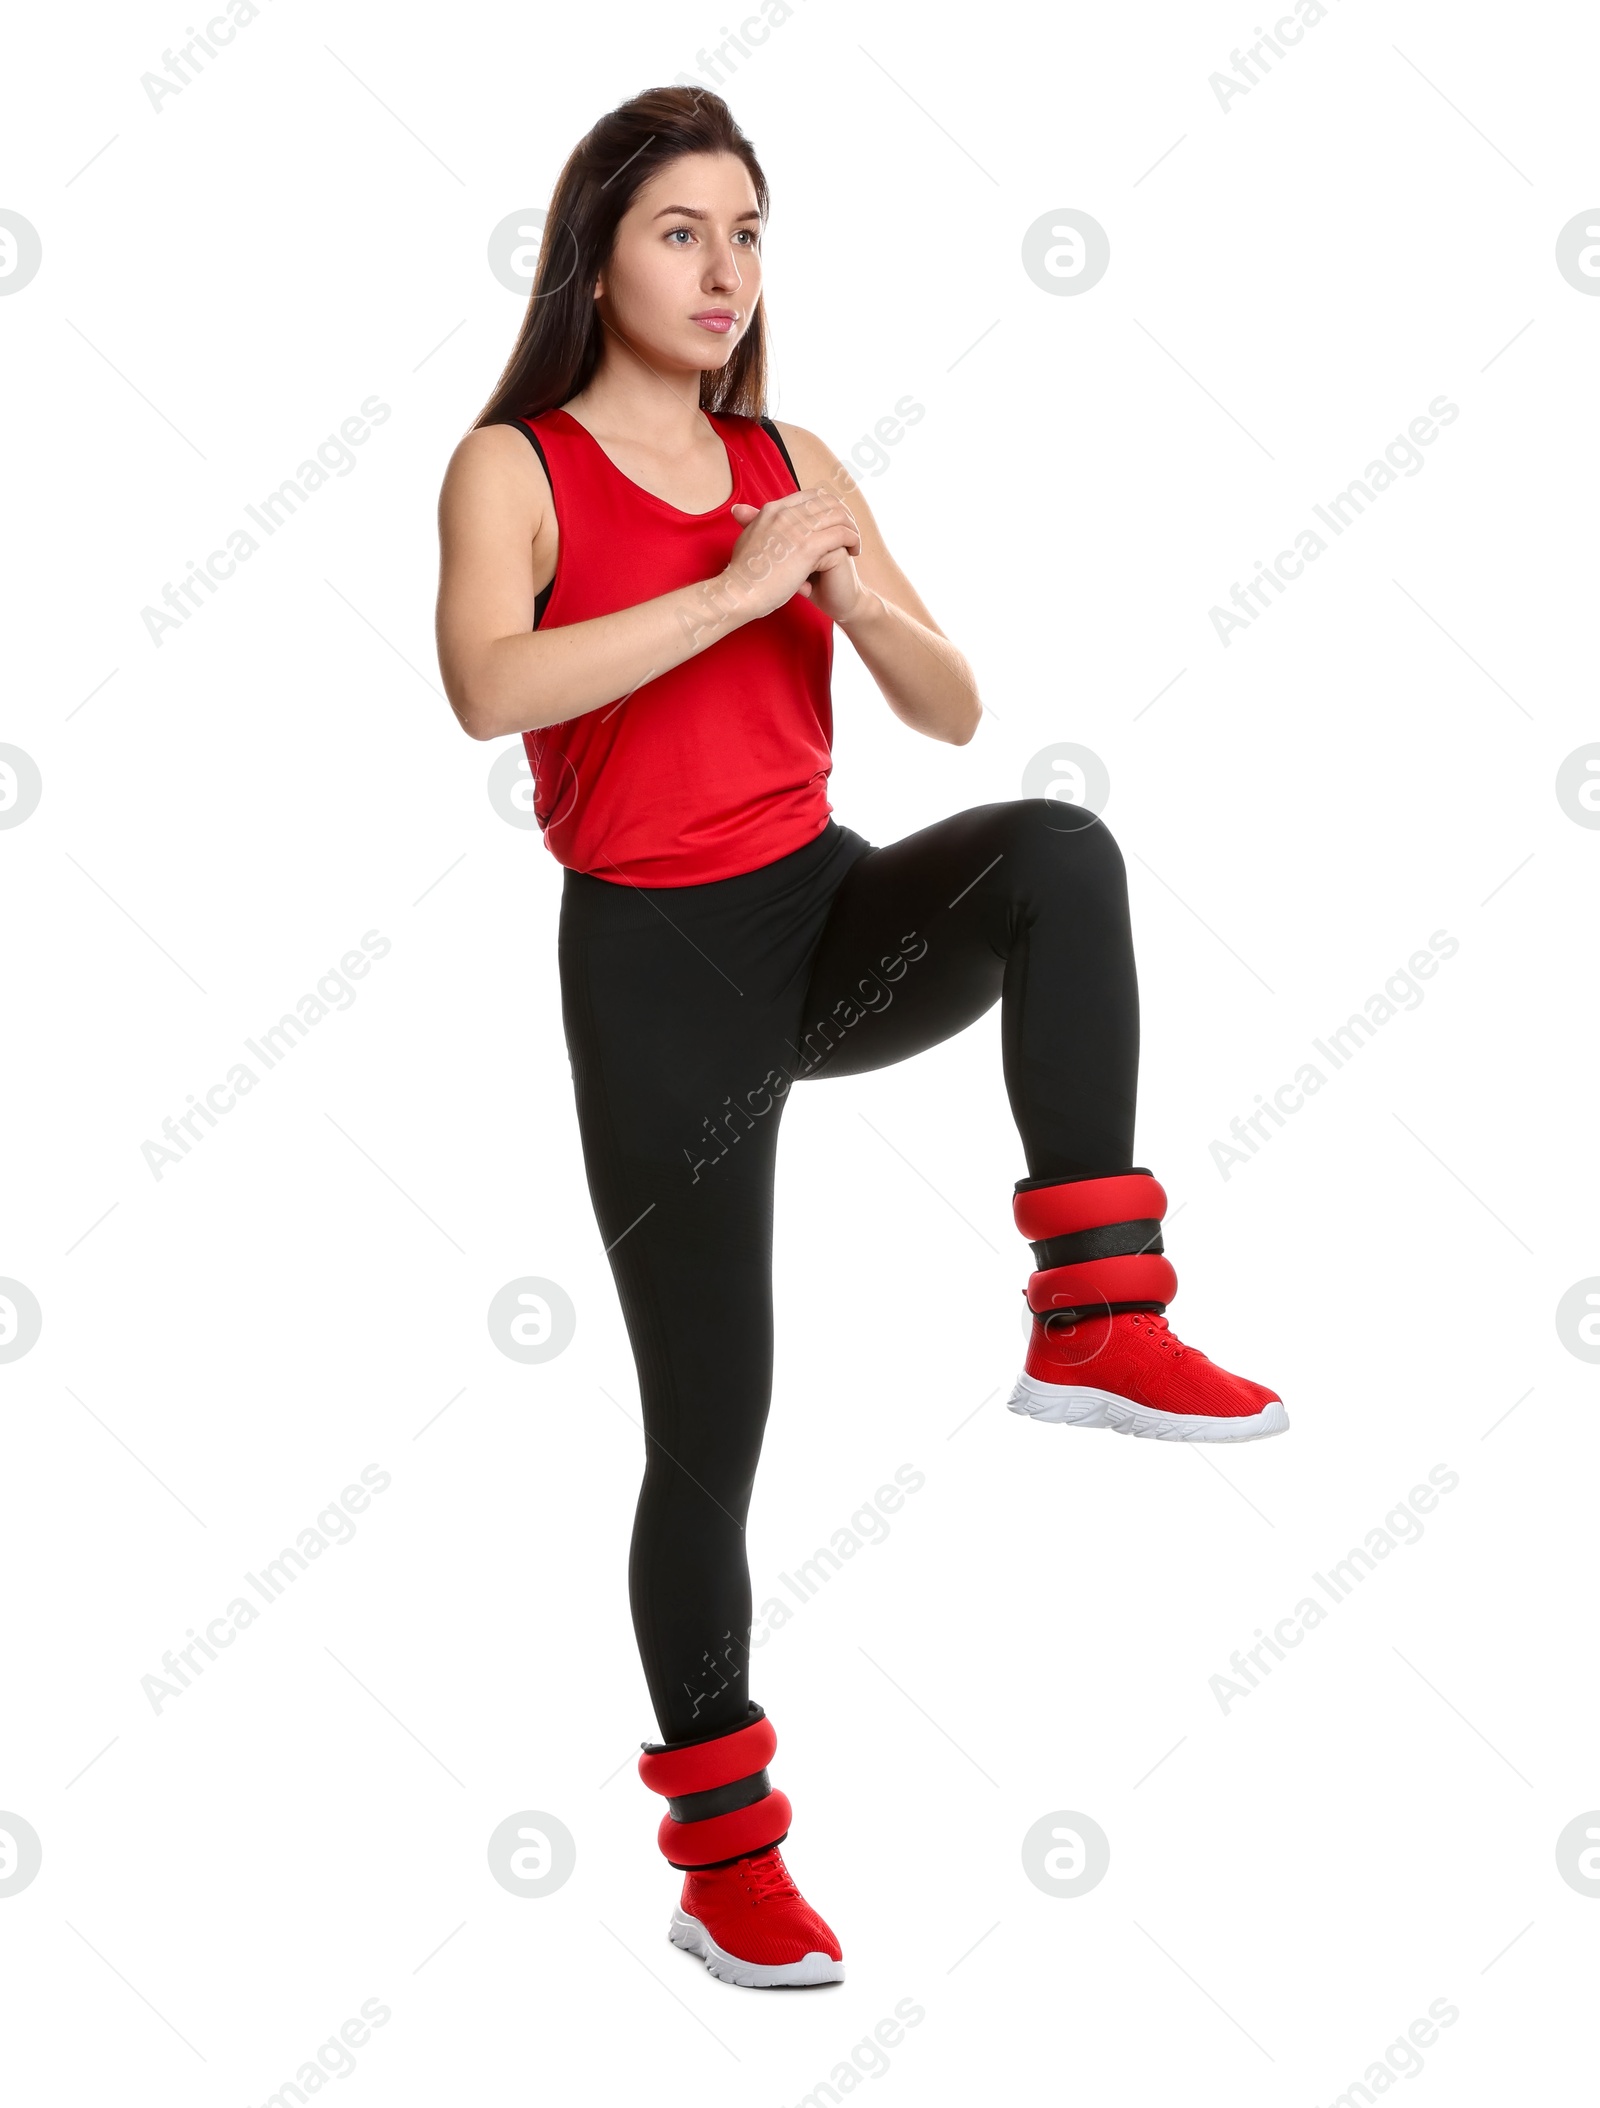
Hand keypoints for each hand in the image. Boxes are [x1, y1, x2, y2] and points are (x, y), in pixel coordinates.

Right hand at [724, 489, 861, 621]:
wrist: (737, 594)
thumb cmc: (742, 576)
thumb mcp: (745, 540)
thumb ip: (751, 523)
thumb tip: (742, 512)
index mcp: (772, 509)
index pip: (810, 496)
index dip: (828, 507)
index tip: (835, 523)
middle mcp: (785, 512)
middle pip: (827, 501)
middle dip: (844, 515)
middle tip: (850, 533)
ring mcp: (796, 527)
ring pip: (838, 515)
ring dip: (851, 527)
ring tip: (855, 544)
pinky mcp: (806, 546)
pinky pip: (841, 533)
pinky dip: (852, 540)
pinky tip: (854, 552)